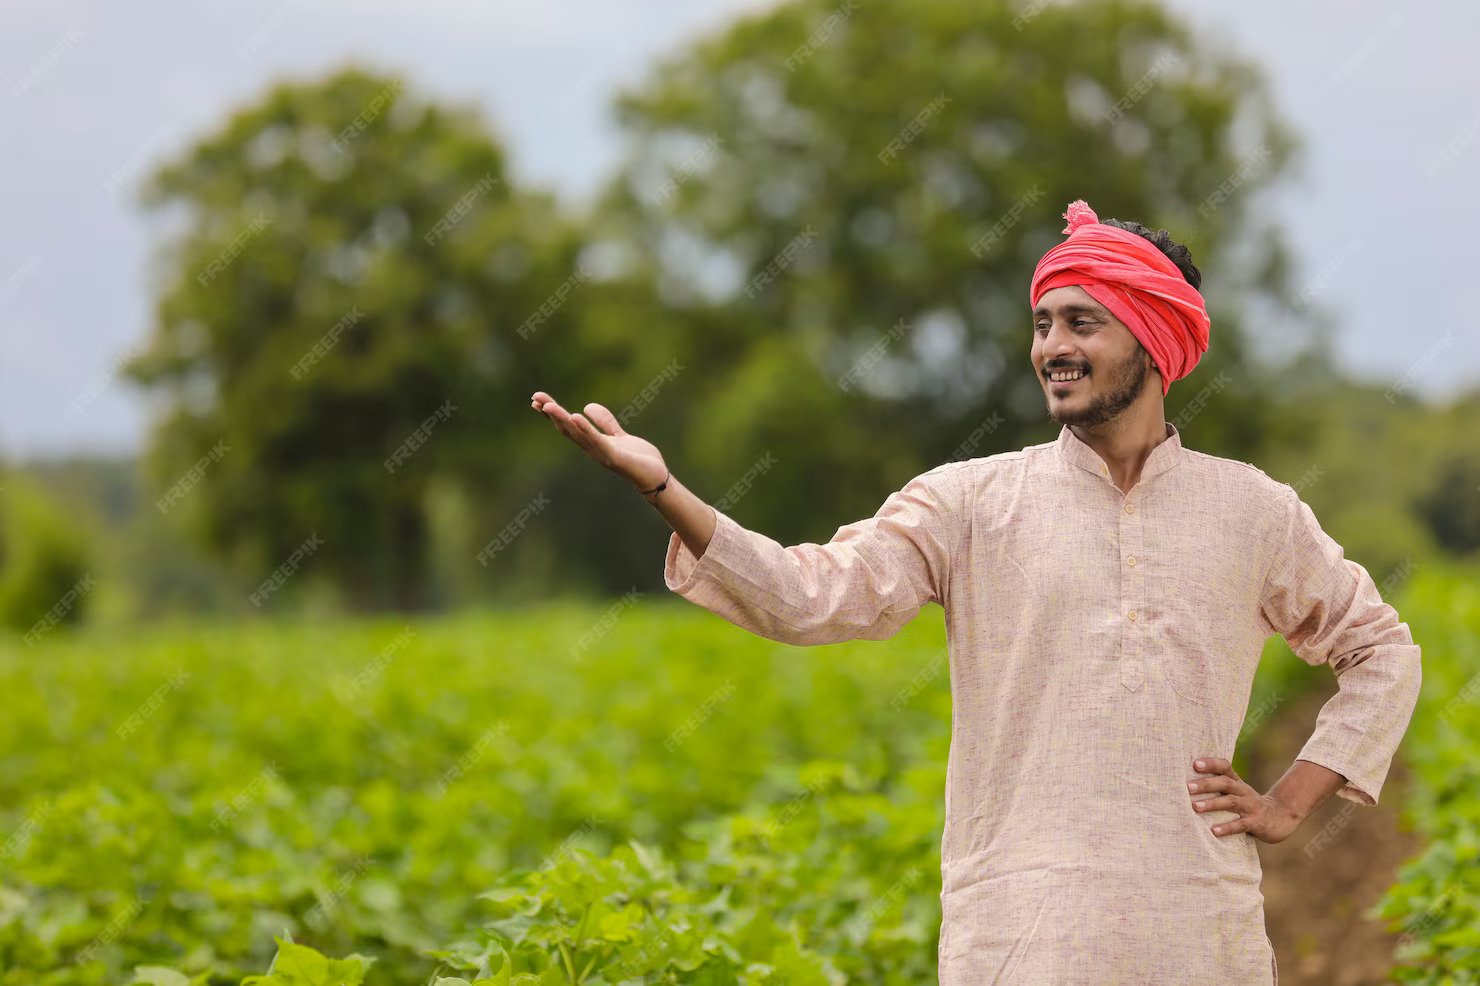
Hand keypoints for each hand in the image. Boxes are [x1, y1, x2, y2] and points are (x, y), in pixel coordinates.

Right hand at [530, 391, 668, 492]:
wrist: (656, 478)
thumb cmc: (638, 459)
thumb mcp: (619, 436)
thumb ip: (605, 423)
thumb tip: (587, 406)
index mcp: (592, 443)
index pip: (568, 426)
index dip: (553, 414)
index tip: (537, 400)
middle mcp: (592, 449)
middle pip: (567, 429)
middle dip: (551, 414)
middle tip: (535, 398)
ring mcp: (602, 453)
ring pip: (577, 435)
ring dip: (562, 420)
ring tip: (549, 406)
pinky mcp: (614, 456)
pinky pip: (598, 441)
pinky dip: (586, 429)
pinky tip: (576, 416)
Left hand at [1186, 756, 1302, 844]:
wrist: (1280, 818)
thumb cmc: (1248, 803)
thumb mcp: (1236, 791)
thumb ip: (1218, 786)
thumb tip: (1185, 782)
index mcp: (1237, 782)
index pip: (1224, 767)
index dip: (1211, 764)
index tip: (1194, 764)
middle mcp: (1243, 791)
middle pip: (1225, 783)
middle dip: (1206, 784)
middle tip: (1187, 787)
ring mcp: (1250, 807)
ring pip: (1231, 802)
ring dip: (1212, 804)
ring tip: (1195, 807)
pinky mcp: (1255, 823)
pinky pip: (1240, 825)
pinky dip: (1227, 827)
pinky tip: (1214, 831)